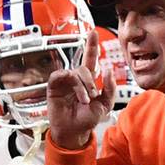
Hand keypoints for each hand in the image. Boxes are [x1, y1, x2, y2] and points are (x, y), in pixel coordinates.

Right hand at [46, 27, 114, 150]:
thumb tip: (107, 70)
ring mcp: (64, 82)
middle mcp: (76, 79)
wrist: (74, 132)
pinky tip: (73, 93)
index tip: (93, 32)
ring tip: (84, 100)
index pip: (90, 59)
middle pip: (84, 67)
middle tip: (92, 96)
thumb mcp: (105, 105)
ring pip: (74, 72)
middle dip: (91, 81)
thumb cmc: (87, 119)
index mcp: (87, 80)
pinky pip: (59, 75)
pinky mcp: (54, 87)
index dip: (91, 45)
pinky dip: (69, 81)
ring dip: (82, 86)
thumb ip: (110, 88)